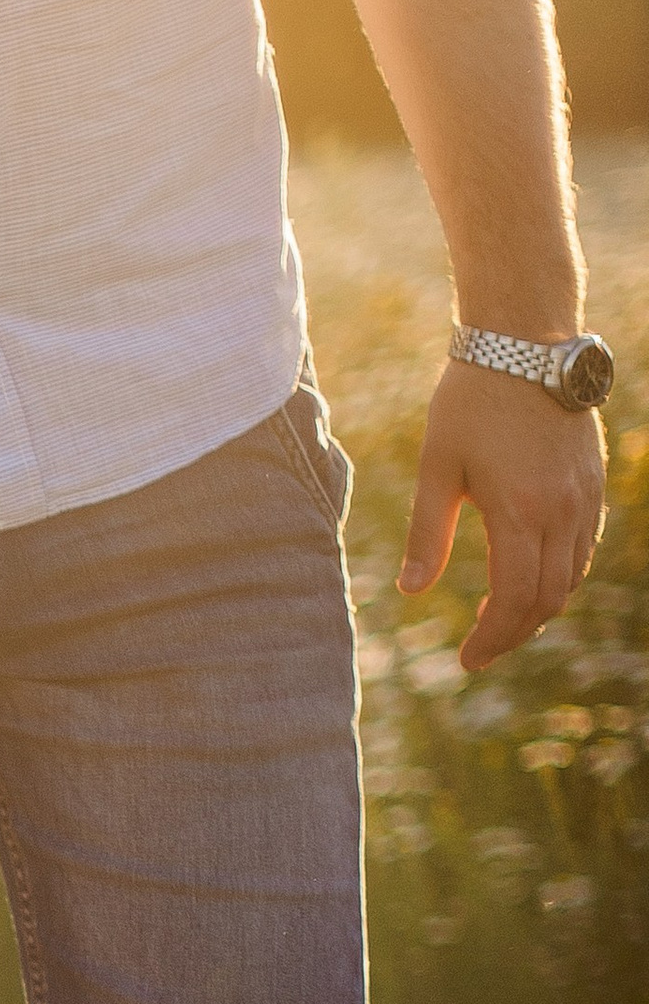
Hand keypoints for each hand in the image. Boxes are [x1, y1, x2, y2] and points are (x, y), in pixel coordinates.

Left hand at [400, 361, 605, 669]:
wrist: (526, 343)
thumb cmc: (471, 401)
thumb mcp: (437, 467)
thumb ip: (428, 532)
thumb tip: (411, 591)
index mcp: (521, 511)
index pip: (514, 599)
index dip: (492, 638)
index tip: (466, 661)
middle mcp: (562, 510)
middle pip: (548, 599)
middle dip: (513, 633)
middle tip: (479, 649)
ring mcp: (584, 496)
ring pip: (571, 577)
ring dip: (538, 608)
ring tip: (498, 618)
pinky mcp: (592, 482)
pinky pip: (584, 548)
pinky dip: (559, 577)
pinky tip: (529, 579)